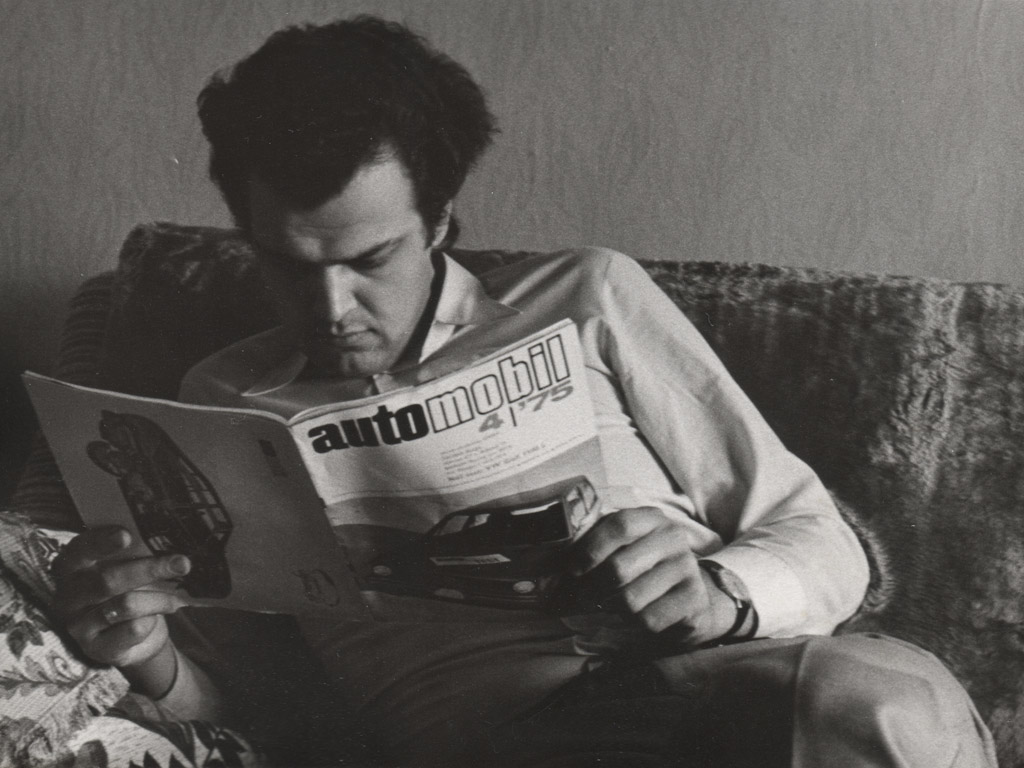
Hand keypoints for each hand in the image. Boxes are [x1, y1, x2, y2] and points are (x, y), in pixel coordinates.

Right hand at [51, 526, 189, 674]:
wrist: (131, 636)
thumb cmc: (128, 590)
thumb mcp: (127, 568)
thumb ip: (134, 555)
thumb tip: (165, 543)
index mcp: (71, 568)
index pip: (80, 550)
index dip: (101, 542)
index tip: (127, 535)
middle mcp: (69, 597)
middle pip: (107, 580)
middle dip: (149, 569)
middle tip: (182, 563)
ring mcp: (78, 626)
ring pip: (124, 606)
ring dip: (158, 599)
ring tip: (176, 596)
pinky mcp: (96, 649)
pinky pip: (131, 630)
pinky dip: (151, 621)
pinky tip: (157, 618)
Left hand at [567, 506, 726, 644]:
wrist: (690, 596)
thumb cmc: (643, 569)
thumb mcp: (622, 550)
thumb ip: (590, 552)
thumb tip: (543, 571)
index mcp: (651, 518)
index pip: (619, 526)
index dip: (590, 549)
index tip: (573, 570)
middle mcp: (672, 538)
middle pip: (619, 568)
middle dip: (591, 589)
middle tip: (579, 599)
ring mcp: (686, 568)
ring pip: (631, 599)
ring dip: (612, 608)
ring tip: (610, 605)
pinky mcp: (693, 598)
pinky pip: (649, 619)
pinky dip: (634, 623)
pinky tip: (635, 616)